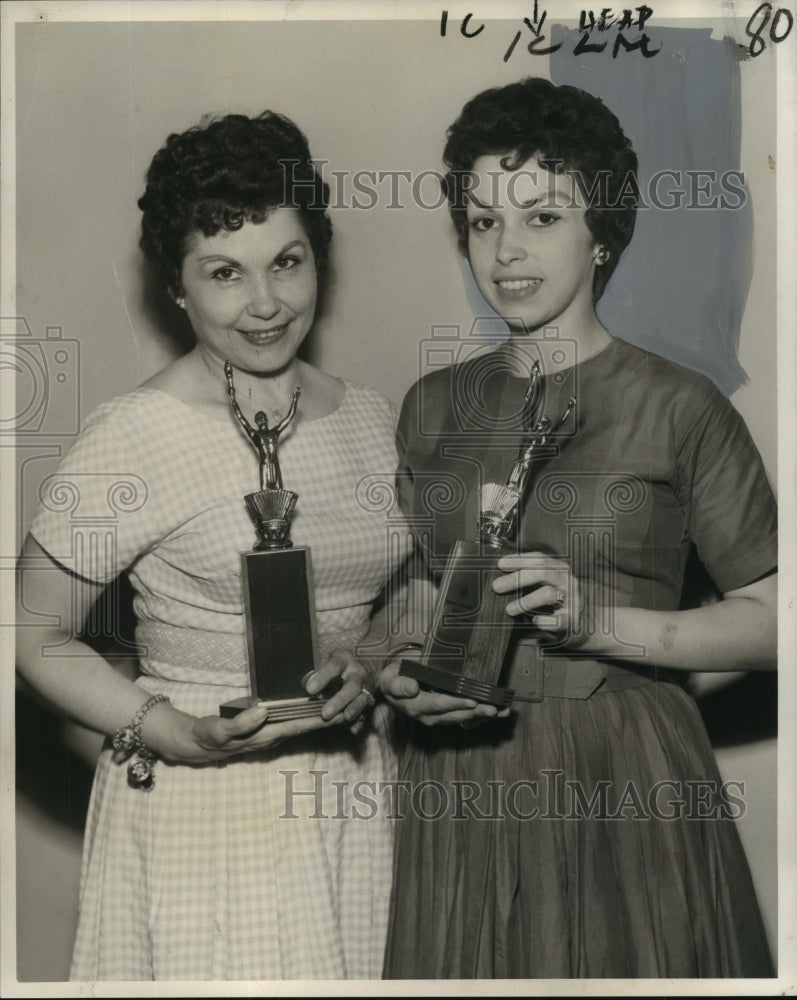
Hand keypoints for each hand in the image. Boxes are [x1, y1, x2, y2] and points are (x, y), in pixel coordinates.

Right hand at [147, 701, 331, 763]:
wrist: (198, 744)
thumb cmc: (210, 736)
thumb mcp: (220, 730)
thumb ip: (240, 723)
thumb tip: (263, 712)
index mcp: (265, 735)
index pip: (298, 726)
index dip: (319, 719)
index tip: (340, 712)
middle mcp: (272, 736)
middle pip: (305, 726)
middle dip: (328, 718)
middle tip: (352, 707)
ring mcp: (270, 734)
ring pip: (301, 725)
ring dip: (320, 717)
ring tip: (342, 706)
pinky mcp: (266, 728)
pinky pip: (292, 722)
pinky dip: (306, 716)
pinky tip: (316, 708)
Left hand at [304, 648, 377, 734]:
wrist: (356, 666)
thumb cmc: (335, 666)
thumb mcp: (326, 663)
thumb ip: (317, 677)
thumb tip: (309, 693)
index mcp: (344, 660)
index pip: (335, 666)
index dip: (323, 677)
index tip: (310, 690)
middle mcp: (358, 672)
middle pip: (352, 685)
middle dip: (339, 700)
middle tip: (325, 713)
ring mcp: (366, 686)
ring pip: (362, 698)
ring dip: (353, 709)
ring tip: (344, 718)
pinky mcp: (370, 699)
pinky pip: (367, 711)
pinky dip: (361, 721)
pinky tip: (354, 728)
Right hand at [379, 659, 509, 727]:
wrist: (394, 685)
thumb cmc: (393, 678)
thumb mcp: (389, 678)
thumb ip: (398, 684)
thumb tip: (412, 689)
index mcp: (414, 706)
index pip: (437, 704)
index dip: (455, 703)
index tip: (471, 700)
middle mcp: (427, 716)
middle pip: (454, 715)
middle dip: (475, 713)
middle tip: (494, 709)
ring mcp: (438, 718)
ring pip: (462, 718)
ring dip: (482, 716)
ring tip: (502, 712)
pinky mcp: (446, 716)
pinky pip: (464, 718)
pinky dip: (481, 717)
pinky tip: (497, 713)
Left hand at [492, 551, 591, 648]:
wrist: (589, 623)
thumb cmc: (561, 600)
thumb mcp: (550, 583)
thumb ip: (532, 576)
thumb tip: (502, 574)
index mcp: (560, 569)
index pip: (540, 559)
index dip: (519, 559)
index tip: (500, 564)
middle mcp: (567, 581)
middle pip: (542, 572)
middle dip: (517, 578)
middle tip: (497, 586)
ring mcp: (572, 600)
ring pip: (548, 594)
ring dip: (525, 601)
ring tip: (509, 609)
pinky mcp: (573, 620)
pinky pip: (556, 619)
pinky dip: (543, 620)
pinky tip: (534, 621)